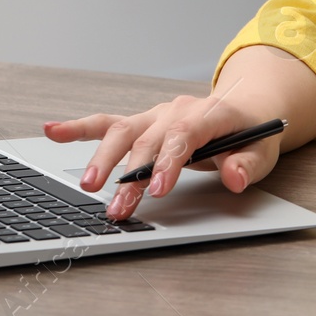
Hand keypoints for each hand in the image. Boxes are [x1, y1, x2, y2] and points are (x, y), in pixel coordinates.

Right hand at [43, 89, 282, 220]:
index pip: (185, 135)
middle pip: (149, 140)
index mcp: (209, 113)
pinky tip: (53, 130)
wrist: (245, 107)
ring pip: (124, 131)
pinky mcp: (142, 123)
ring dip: (104, 159)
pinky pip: (108, 122)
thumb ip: (248, 164)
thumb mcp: (262, 151)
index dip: (169, 162)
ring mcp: (157, 115)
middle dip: (133, 176)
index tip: (157, 190)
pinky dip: (79, 127)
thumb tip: (235, 178)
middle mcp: (178, 110)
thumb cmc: (251, 132)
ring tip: (88, 186)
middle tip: (120, 208)